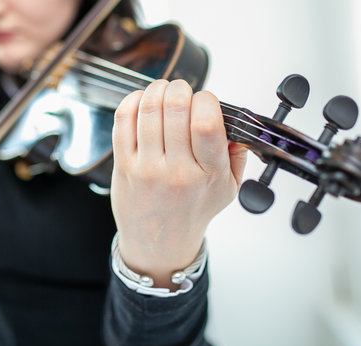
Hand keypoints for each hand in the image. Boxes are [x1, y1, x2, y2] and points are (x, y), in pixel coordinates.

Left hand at [110, 79, 246, 288]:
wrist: (159, 242)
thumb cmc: (191, 211)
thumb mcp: (228, 189)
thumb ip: (237, 154)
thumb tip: (235, 122)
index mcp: (208, 173)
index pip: (207, 123)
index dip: (206, 100)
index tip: (205, 102)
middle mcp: (176, 170)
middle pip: (175, 108)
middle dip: (180, 88)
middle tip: (182, 92)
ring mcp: (147, 167)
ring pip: (148, 109)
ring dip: (157, 89)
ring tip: (163, 92)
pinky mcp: (124, 165)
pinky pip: (123, 121)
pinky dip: (132, 101)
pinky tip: (141, 101)